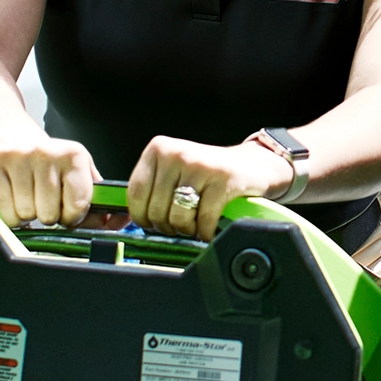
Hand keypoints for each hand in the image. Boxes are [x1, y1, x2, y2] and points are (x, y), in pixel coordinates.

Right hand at [0, 132, 100, 229]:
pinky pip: (5, 213)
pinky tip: (16, 199)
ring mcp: (19, 156)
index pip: (78, 205)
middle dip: (49, 216)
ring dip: (29, 216)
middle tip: (46, 202)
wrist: (16, 141)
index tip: (69, 211)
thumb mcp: (80, 176)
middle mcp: (47, 152)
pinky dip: (11, 216)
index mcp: (75, 155)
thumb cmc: (53, 166)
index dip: (74, 217)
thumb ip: (98, 202)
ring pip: (26, 215)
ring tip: (31, 198)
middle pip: (49, 214)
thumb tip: (118, 224)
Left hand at [126, 136, 291, 240]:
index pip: (135, 195)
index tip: (154, 223)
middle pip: (157, 211)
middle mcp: (178, 153)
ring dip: (189, 230)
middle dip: (169, 227)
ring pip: (179, 219)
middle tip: (183, 222)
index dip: (143, 218)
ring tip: (198, 221)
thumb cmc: (209, 175)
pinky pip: (205, 221)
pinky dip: (208, 231)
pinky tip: (213, 223)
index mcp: (159, 149)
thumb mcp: (174, 172)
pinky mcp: (224, 181)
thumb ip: (152, 189)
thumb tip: (128, 221)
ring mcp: (202, 166)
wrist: (253, 166)